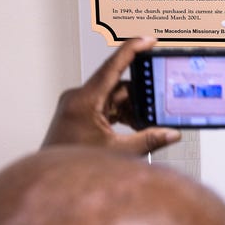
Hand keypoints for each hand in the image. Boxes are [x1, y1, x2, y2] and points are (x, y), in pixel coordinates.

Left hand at [41, 37, 180, 154]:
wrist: (54, 185)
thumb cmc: (74, 167)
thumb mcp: (118, 151)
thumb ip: (148, 140)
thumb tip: (171, 133)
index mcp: (85, 100)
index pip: (113, 65)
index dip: (134, 49)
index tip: (149, 40)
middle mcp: (79, 98)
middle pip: (118, 85)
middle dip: (140, 96)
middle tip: (158, 103)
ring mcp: (78, 105)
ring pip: (114, 96)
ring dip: (131, 107)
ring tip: (145, 124)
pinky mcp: (80, 113)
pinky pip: (106, 104)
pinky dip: (121, 113)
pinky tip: (133, 127)